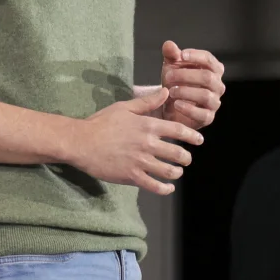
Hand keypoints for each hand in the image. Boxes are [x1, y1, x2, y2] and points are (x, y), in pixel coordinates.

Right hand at [72, 85, 201, 195]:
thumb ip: (147, 102)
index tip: (199, 140)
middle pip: (178, 153)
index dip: (193, 136)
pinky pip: (154, 185)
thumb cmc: (100, 123)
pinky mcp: (131, 176)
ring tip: (177, 172)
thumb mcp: (125, 107)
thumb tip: (167, 91)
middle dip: (187, 158)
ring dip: (177, 172)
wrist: (80, 142)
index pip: (179, 131)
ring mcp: (140, 161)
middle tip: (187, 159)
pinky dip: (165, 188)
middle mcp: (148, 144)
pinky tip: (168, 187)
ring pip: (169, 171)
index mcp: (148, 125)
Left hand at [158, 40, 225, 130]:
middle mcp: (217, 85)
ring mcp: (214, 102)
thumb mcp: (171, 67)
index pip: (209, 60)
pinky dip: (188, 109)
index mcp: (213, 70)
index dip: (196, 56)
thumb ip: (171, 56)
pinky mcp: (208, 117)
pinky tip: (176, 104)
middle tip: (168, 77)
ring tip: (171, 91)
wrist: (171, 107)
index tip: (181, 55)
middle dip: (186, 75)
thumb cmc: (176, 83)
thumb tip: (168, 44)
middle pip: (208, 77)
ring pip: (205, 95)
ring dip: (185, 92)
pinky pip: (202, 114)